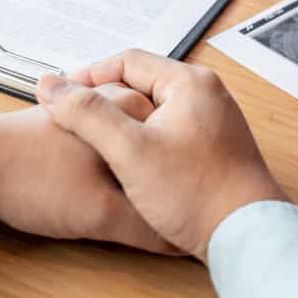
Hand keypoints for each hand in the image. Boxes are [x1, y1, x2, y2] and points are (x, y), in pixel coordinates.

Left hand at [0, 83, 176, 253]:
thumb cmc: (31, 180)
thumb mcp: (100, 214)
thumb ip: (147, 228)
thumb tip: (185, 243)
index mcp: (133, 109)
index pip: (182, 146)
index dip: (187, 184)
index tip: (190, 212)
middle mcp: (117, 98)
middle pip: (160, 142)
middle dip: (166, 174)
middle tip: (169, 210)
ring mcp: (94, 105)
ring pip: (136, 141)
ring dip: (142, 168)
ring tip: (143, 200)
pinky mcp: (73, 120)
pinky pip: (111, 140)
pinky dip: (118, 161)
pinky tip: (112, 187)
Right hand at [37, 50, 289, 261]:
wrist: (246, 236)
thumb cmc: (197, 193)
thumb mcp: (129, 151)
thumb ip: (88, 114)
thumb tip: (51, 86)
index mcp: (190, 83)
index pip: (128, 61)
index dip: (88, 77)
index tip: (62, 98)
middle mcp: (208, 94)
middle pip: (143, 83)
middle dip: (105, 99)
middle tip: (75, 120)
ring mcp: (214, 121)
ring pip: (155, 109)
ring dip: (124, 122)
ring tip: (95, 143)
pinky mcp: (215, 147)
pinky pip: (170, 131)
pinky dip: (145, 140)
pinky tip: (128, 164)